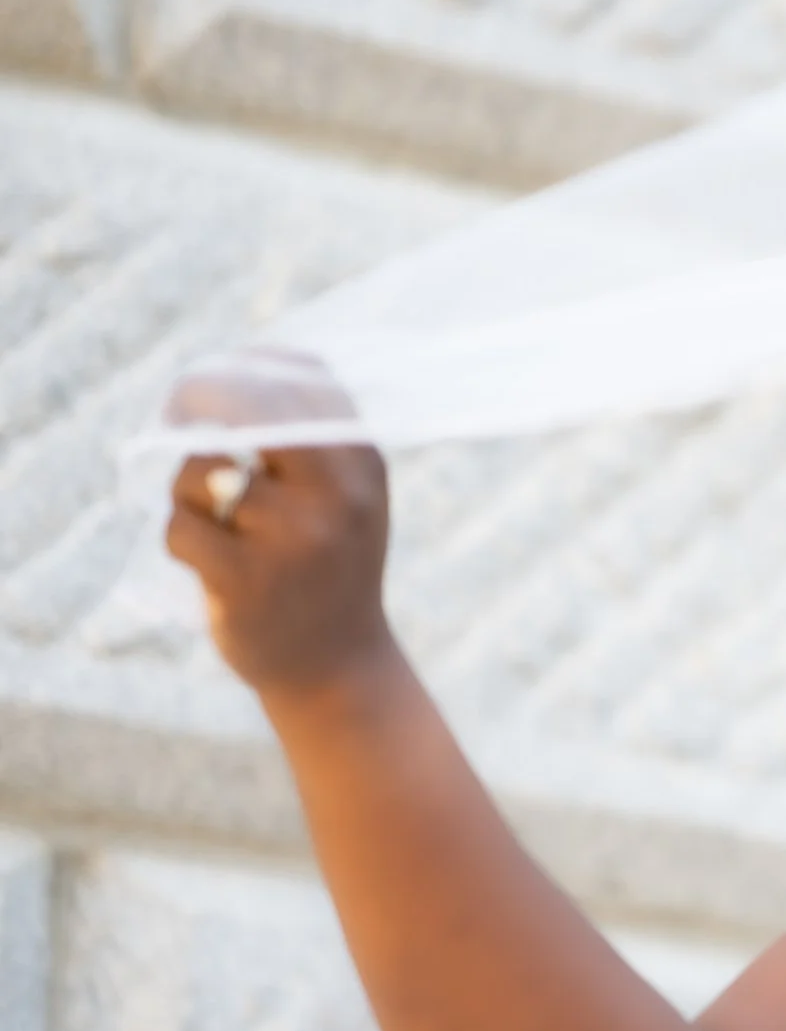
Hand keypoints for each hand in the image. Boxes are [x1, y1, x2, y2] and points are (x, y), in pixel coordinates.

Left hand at [163, 356, 396, 698]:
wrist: (338, 666)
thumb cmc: (330, 568)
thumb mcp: (347, 498)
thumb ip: (310, 440)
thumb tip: (237, 371)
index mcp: (364, 466)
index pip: (307, 381)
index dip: (251, 365)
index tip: (218, 373)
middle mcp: (337, 496)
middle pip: (249, 410)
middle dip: (200, 401)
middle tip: (176, 408)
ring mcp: (294, 538)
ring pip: (199, 475)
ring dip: (189, 495)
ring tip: (216, 525)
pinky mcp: (247, 580)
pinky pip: (181, 528)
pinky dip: (181, 541)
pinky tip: (208, 567)